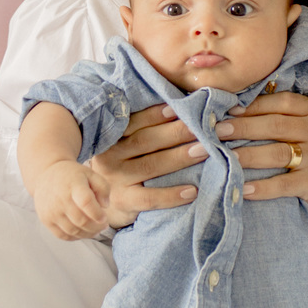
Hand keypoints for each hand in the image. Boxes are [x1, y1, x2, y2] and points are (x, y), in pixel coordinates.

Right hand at [33, 159, 109, 238]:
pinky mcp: (46, 220)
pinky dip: (75, 237)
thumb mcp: (90, 173)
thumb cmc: (72, 175)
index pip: (86, 202)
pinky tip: (83, 232)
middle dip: (96, 227)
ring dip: (88, 234)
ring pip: (73, 231)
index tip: (105, 218)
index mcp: (73, 184)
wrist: (44, 175)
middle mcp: (60, 199)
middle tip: (104, 226)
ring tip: (96, 230)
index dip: (97, 214)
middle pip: (81, 220)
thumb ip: (103, 187)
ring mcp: (51, 211)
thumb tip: (105, 206)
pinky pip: (63, 235)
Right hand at [84, 103, 206, 227]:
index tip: (179, 106)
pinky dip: (171, 195)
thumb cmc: (125, 163)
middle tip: (203, 126)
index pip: (135, 121)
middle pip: (145, 140)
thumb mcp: (127, 143)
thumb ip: (146, 126)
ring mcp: (115, 179)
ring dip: (179, 157)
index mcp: (112, 135)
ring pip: (150, 166)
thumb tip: (182, 106)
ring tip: (204, 150)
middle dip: (176, 132)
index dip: (156, 114)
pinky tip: (192, 191)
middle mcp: (110, 155)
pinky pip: (149, 198)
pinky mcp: (124, 201)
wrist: (102, 201)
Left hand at [219, 92, 307, 223]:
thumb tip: (236, 110)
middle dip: (242, 127)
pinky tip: (243, 189)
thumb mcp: (307, 127)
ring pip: (277, 152)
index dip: (253, 105)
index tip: (227, 109)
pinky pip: (285, 184)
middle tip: (216, 131)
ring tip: (224, 157)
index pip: (280, 103)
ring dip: (247, 154)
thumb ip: (282, 117)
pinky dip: (263, 188)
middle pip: (274, 125)